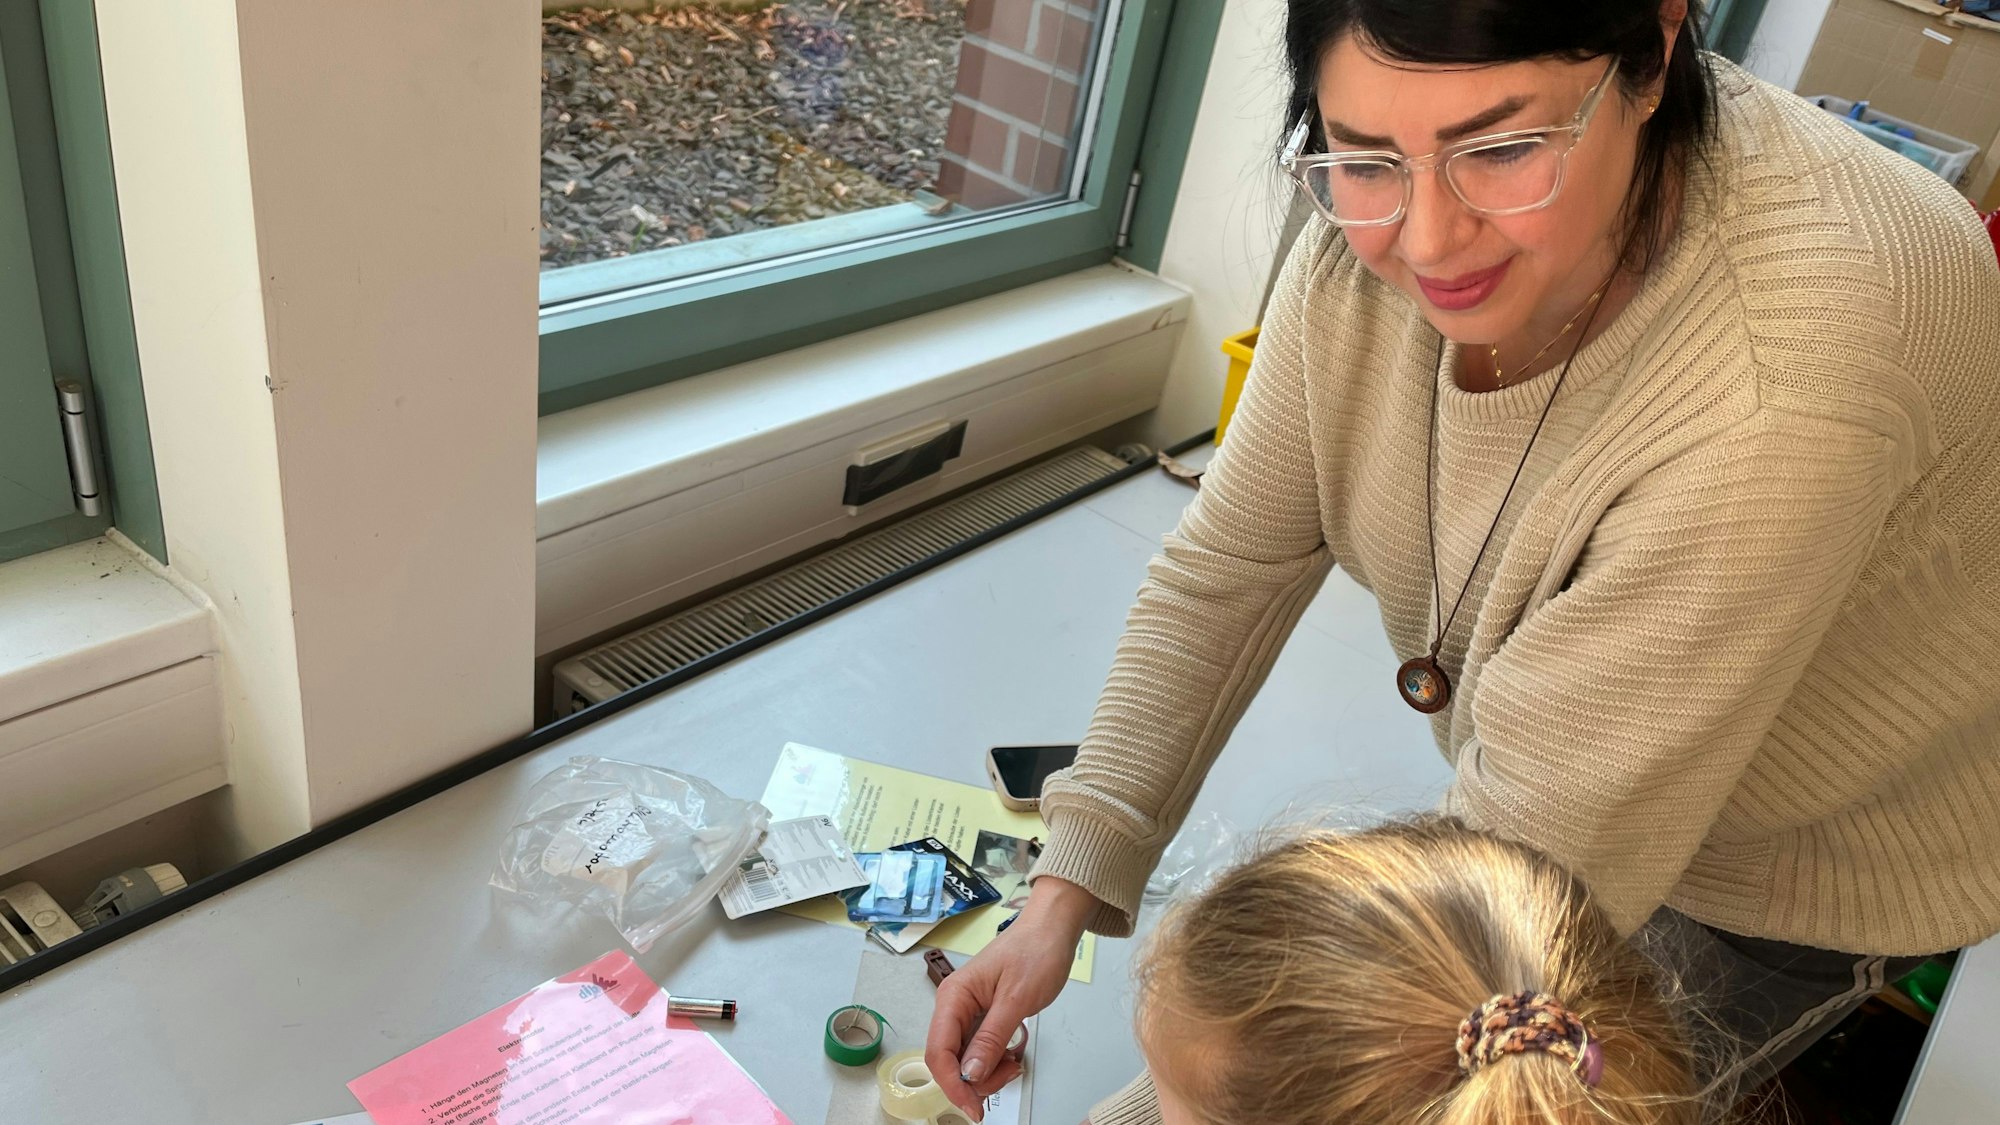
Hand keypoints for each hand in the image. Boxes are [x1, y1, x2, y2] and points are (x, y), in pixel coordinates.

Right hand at [925, 878, 1097, 1120]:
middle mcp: (955, 1005)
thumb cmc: (1035, 951)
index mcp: (954, 996)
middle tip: (1008, 1075)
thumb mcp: (1016, 999)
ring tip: (1013, 1062)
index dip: (953, 1084)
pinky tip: (1012, 1055)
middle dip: (974, 1079)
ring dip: (987, 1072)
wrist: (1052, 930)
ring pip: (965, 1059)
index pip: (938, 1051)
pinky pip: (979, 1050)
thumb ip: (991, 1039)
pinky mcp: (983, 1016)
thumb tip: (970, 1074)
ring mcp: (968, 1012)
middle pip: (949, 1060)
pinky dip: (994, 1060)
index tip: (974, 1107)